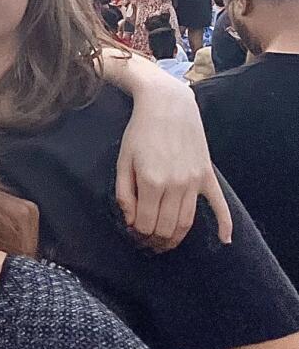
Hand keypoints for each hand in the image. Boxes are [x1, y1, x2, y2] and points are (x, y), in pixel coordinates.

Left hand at [114, 70, 231, 249]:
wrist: (167, 104)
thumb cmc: (140, 132)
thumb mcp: (123, 161)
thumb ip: (124, 193)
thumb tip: (130, 220)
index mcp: (152, 181)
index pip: (146, 223)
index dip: (138, 234)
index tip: (132, 234)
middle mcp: (176, 185)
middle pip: (167, 228)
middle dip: (154, 241)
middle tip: (146, 243)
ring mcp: (194, 181)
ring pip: (188, 222)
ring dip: (176, 238)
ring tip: (164, 244)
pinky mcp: (207, 175)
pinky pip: (219, 203)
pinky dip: (225, 224)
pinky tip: (225, 240)